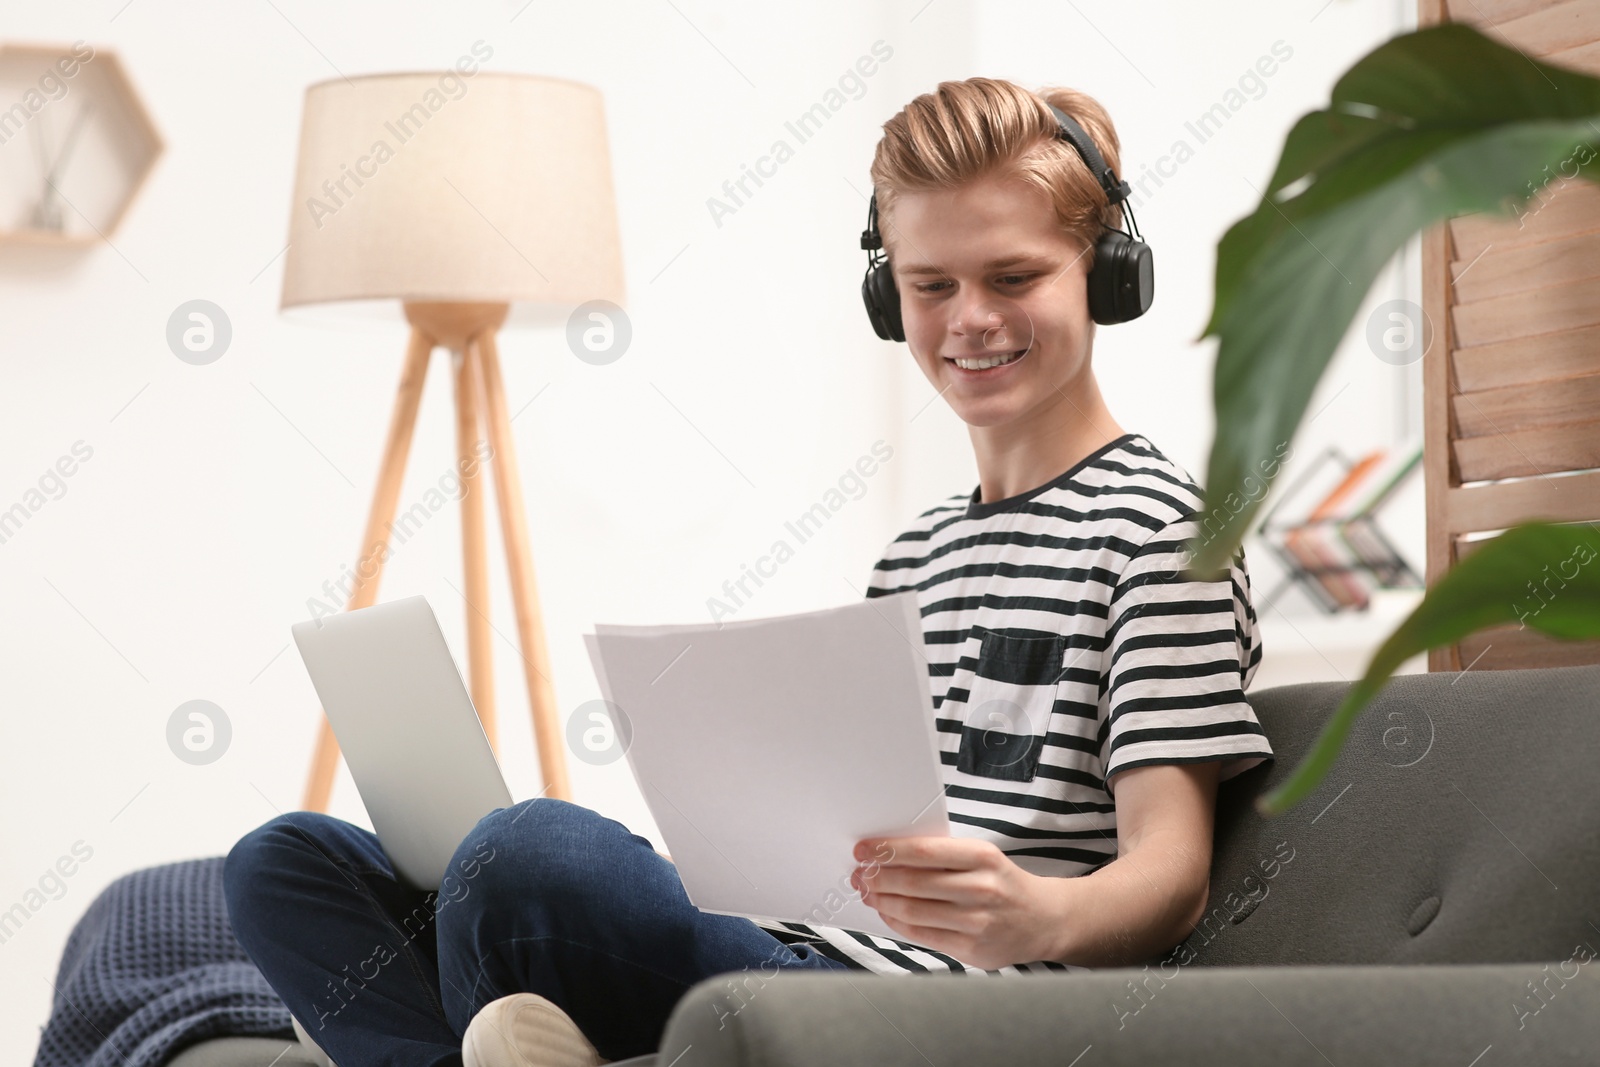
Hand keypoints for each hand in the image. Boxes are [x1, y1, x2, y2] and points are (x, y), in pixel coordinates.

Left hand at [850, 835, 1066, 969]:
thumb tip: (889, 854)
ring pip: (912, 911)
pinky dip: (896, 922)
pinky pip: (921, 935)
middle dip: (877, 877)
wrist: (1043, 920)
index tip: (864, 849)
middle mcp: (981, 888)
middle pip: (912, 883)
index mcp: (982, 857)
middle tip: (860, 873)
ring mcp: (976, 922)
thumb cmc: (1003, 882)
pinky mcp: (971, 949)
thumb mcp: (981, 857)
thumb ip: (942, 856)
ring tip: (868, 892)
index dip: (887, 850)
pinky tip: (887, 912)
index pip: (923, 852)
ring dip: (881, 901)